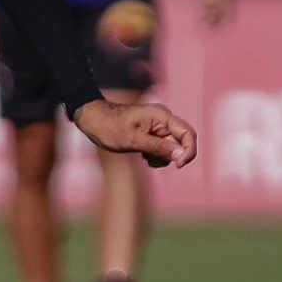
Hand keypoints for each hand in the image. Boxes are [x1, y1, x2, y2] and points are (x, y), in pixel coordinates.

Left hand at [72, 98, 197, 168]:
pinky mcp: (151, 132)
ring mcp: (157, 126)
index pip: (188, 133)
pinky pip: (162, 147)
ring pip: (172, 146)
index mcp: (162, 116)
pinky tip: (142, 156)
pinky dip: (156, 155)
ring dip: (162, 157)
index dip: (188, 151)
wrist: (93, 120)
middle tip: (151, 160)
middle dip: (171, 155)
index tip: (178, 165)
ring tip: (144, 157)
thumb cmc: (110, 128)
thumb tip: (181, 154)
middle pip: (181, 141)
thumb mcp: (134, 140)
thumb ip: (159, 147)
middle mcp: (163, 119)